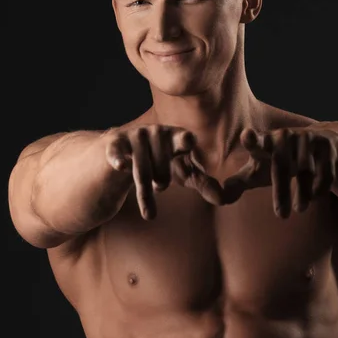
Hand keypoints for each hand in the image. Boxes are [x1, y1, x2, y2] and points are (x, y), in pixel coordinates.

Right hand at [104, 125, 223, 219]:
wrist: (119, 156)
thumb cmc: (155, 164)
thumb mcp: (179, 171)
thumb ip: (201, 182)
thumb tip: (223, 199)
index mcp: (174, 136)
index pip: (182, 138)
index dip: (184, 141)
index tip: (187, 142)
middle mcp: (154, 131)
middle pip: (161, 166)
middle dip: (161, 182)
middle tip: (160, 186)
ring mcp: (133, 135)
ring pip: (142, 171)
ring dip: (144, 192)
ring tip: (149, 205)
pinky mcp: (114, 143)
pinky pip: (117, 152)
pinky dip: (118, 159)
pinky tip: (121, 166)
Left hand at [222, 127, 336, 217]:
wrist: (315, 149)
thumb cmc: (277, 164)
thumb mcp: (257, 173)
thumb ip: (237, 184)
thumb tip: (218, 198)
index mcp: (264, 143)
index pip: (255, 141)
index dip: (251, 139)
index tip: (246, 135)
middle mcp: (284, 137)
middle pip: (281, 166)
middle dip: (281, 192)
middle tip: (281, 216)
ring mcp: (306, 138)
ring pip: (305, 169)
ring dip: (302, 192)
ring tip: (299, 209)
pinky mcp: (326, 144)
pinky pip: (325, 169)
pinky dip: (321, 186)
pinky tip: (316, 197)